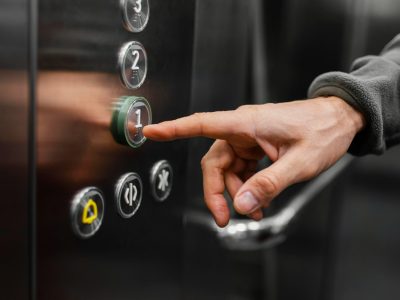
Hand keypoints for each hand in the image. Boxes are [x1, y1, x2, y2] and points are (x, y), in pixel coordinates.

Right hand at [143, 97, 364, 226]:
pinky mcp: (255, 148)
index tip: (150, 131)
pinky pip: (241, 171)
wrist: (339, 120)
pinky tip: (258, 201)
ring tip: (254, 210)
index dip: (174, 129)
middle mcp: (242, 130)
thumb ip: (269, 184)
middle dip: (217, 192)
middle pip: (214, 163)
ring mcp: (248, 140)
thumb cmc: (322, 130)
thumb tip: (242, 204)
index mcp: (247, 124)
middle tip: (224, 218)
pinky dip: (246, 187)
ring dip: (236, 193)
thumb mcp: (299, 162)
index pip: (202, 124)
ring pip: (227, 170)